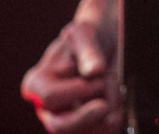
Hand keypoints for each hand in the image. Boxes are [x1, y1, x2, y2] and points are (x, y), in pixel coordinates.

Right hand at [20, 0, 118, 133]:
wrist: (103, 42)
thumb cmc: (88, 36)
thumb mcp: (86, 34)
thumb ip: (89, 50)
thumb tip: (94, 70)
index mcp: (38, 83)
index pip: (50, 97)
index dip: (76, 91)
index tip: (98, 78)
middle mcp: (47, 107)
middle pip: (59, 125)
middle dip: (86, 117)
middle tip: (107, 105)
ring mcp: (65, 118)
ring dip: (101, 123)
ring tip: (119, 106)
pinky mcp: (85, 126)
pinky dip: (109, 127)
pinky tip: (121, 114)